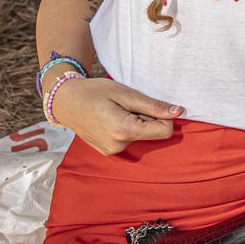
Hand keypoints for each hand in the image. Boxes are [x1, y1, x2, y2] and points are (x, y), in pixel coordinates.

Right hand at [52, 77, 181, 155]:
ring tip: (116, 111)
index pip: (165, 131)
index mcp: (124, 131)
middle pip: (153, 133)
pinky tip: (112, 118)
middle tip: (127, 106)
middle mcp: (118, 146)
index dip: (164, 116)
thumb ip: (153, 106)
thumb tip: (179, 112)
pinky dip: (127, 128)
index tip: (148, 104)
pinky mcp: (108, 151)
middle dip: (147, 118)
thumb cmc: (95, 92)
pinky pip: (130, 139)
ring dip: (136, 122)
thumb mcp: (126, 94)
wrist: (65, 101)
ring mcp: (112, 151)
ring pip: (141, 136)